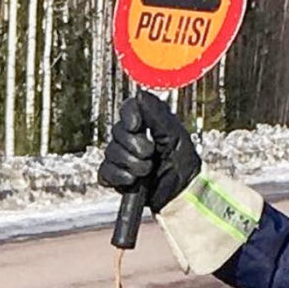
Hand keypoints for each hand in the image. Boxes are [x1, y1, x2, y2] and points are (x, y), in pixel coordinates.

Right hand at [98, 90, 201, 211]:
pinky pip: (105, 171)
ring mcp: (120, 157)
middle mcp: (130, 137)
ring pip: (111, 152)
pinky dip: (120, 176)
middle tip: (152, 154)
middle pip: (117, 131)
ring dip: (133, 163)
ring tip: (148, 170)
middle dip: (137, 146)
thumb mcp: (175, 135)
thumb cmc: (183, 164)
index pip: (128, 108)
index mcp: (146, 124)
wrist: (180, 193)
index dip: (129, 115)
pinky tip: (134, 180)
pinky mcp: (114, 176)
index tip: (136, 125)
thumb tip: (140, 94)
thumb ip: (157, 114)